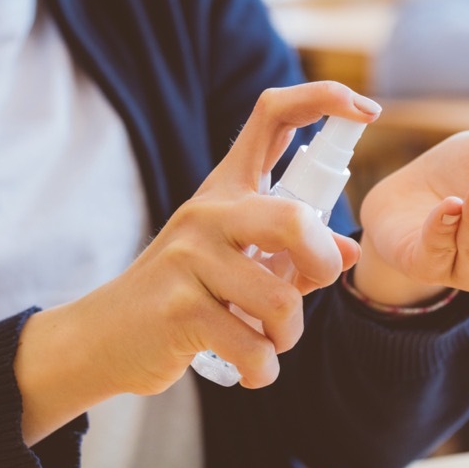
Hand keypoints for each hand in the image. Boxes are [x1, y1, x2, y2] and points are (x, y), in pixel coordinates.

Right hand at [14, 82, 378, 443]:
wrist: (104, 337)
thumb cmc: (182, 294)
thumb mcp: (234, 260)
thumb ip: (290, 252)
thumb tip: (349, 250)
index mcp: (226, 189)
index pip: (273, 115)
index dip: (323, 98)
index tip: (364, 110)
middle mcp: (208, 212)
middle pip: (293, 220)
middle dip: (320, 264)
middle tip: (310, 286)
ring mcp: (188, 258)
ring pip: (280, 300)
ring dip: (287, 335)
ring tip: (268, 340)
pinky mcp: (179, 309)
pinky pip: (251, 346)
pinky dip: (262, 369)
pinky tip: (249, 367)